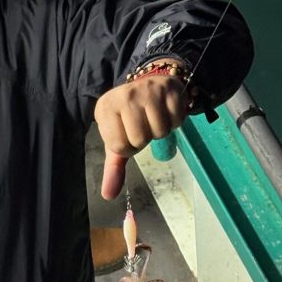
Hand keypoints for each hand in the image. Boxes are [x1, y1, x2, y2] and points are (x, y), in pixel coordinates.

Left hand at [93, 67, 188, 199]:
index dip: (128, 148)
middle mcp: (124, 96)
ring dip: (161, 132)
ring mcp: (147, 91)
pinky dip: (175, 121)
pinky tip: (167, 111)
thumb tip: (109, 195)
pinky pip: (177, 120)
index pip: (119, 147)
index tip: (129, 135)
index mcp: (105, 109)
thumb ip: (113, 168)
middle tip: (143, 126)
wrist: (149, 86)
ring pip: (160, 131)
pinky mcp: (169, 89)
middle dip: (145, 140)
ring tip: (154, 118)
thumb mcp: (117, 140)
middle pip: (140, 139)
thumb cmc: (129, 118)